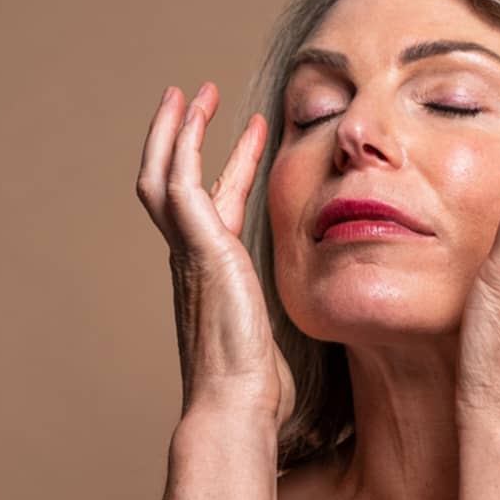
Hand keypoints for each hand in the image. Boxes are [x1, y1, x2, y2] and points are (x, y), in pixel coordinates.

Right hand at [136, 82, 294, 429]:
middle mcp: (192, 260)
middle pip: (174, 184)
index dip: (231, 167)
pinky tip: (197, 113)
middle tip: (198, 99)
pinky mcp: (198, 248)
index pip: (215, 207)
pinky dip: (184, 144)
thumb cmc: (259, 391)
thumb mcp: (283, 338)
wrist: (237, 408)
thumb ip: (294, 314)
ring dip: (177, 131)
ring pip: (165, 175)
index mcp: (213, 276)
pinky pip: (180, 182)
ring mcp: (189, 254)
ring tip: (192, 92)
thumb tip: (334, 316)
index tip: (254, 135)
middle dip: (185, 138)